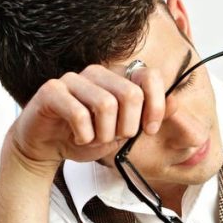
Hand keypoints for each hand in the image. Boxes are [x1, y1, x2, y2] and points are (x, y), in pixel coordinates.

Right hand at [5, 63, 172, 174]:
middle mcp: (96, 73)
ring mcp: (72, 79)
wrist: (45, 149)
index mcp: (116, 78)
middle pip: (131, 94)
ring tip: (94, 140)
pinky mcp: (51, 91)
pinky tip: (77, 138)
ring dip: (104, 134)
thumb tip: (177, 102)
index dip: (156, 105)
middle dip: (128, 126)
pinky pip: (78, 114)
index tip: (149, 130)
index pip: (149, 76)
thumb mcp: (122, 133)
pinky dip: (84, 135)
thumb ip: (147, 118)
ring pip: (106, 104)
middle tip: (115, 139)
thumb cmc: (84, 137)